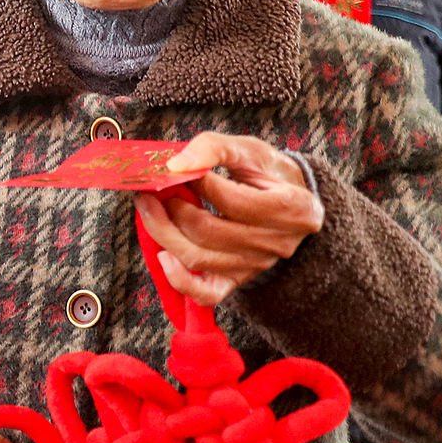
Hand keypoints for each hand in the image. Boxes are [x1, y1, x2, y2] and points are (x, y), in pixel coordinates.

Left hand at [136, 132, 323, 306]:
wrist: (291, 202)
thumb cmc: (269, 174)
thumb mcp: (251, 150)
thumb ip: (215, 148)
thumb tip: (176, 163)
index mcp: (292, 208)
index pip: (232, 201)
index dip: (197, 184)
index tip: (175, 169)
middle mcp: (277, 243)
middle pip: (208, 232)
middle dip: (170, 208)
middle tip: (152, 189)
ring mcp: (257, 265)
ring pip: (199, 259)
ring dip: (163, 232)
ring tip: (149, 208)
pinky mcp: (238, 280)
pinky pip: (206, 294)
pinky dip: (179, 279)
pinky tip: (163, 255)